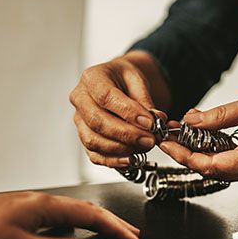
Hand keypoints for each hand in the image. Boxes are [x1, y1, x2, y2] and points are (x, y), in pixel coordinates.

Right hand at [69, 51, 168, 167]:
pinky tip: (130, 159)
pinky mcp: (85, 137)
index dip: (128, 112)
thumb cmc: (124, 79)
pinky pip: (94, 154)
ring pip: (93, 140)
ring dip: (121, 148)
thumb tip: (157, 120)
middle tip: (149, 139)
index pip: (106, 97)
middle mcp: (80, 99)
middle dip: (126, 134)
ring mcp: (80, 120)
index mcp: (92, 78)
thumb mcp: (138, 80)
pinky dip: (113, 160)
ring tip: (144, 147)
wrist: (118, 83)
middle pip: (97, 121)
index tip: (149, 122)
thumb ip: (146, 101)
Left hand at [159, 88, 237, 185]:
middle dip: (187, 154)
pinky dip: (213, 155)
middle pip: (212, 170)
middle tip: (169, 138)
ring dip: (198, 155)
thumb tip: (193, 120)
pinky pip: (229, 166)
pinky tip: (201, 141)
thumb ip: (222, 115)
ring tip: (181, 136)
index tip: (169, 144)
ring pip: (219, 170)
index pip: (213, 166)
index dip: (186, 156)